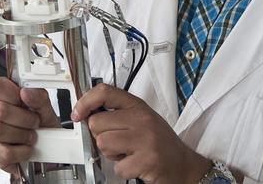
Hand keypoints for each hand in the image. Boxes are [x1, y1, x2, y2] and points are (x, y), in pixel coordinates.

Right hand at [0, 77, 59, 176]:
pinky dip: (22, 152)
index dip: (12, 93)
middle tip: (35, 123)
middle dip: (24, 119)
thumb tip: (26, 92)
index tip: (25, 99)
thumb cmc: (41, 125)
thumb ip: (39, 98)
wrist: (46, 149)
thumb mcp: (45, 109)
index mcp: (3, 96)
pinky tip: (27, 149)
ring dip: (23, 135)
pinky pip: (5, 153)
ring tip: (31, 136)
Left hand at [71, 83, 211, 183]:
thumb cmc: (160, 143)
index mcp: (137, 106)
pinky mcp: (147, 160)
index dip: (85, 102)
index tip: (78, 114)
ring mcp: (145, 139)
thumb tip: (87, 113)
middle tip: (117, 143)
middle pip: (96, 123)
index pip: (104, 92)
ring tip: (127, 153)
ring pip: (103, 143)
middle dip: (101, 137)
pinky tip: (135, 165)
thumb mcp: (142, 119)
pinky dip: (123, 170)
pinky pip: (117, 167)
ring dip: (111, 155)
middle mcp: (141, 118)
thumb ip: (118, 113)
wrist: (184, 164)